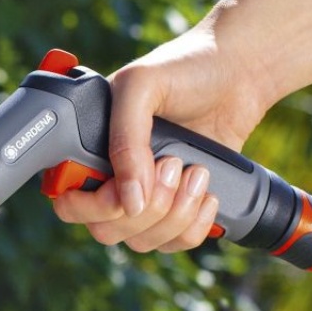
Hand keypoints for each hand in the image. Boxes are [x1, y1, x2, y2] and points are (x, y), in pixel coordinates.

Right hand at [52, 26, 273, 252]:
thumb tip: (130, 202)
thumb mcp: (142, 87)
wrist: (242, 71)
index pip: (69, 203)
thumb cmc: (188, 67)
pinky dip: (193, 226)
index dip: (94, 206)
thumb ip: (126, 140)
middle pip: (106, 230)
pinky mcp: (180, 208)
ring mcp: (146, 197)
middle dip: (147, 207)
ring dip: (175, 214)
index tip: (122, 188)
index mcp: (90, 149)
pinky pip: (173, 243)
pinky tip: (208, 193)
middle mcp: (112, 179)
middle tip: (173, 164)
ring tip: (198, 171)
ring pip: (142, 242)